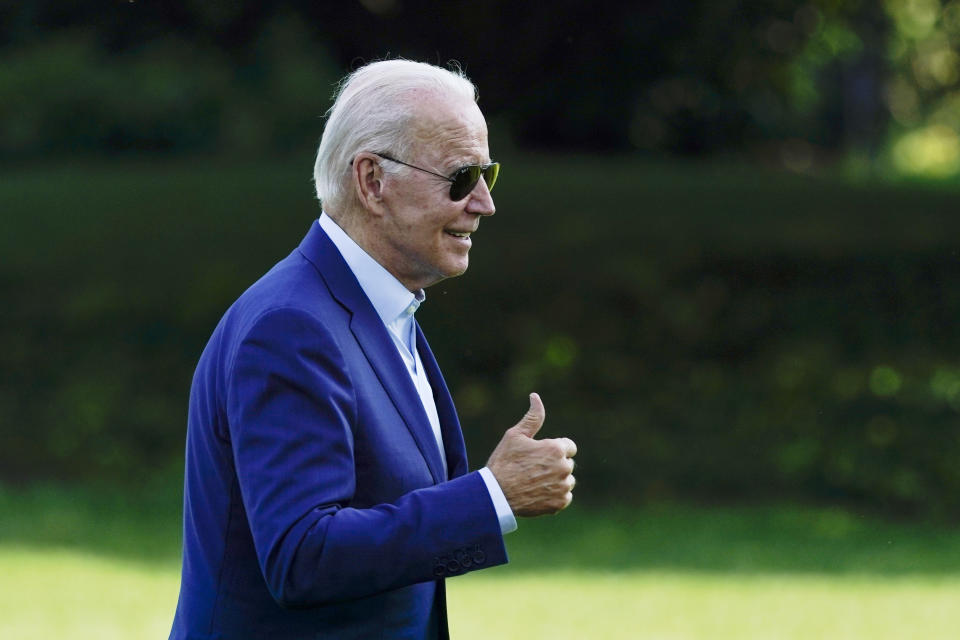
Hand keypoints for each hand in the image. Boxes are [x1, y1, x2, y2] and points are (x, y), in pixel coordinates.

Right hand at [486, 393, 576, 516]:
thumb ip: (532, 417)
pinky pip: (565, 497)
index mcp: (556, 449)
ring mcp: (563, 487)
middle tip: (532, 469)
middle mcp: (564, 468)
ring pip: (567, 481)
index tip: (540, 455)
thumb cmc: (504, 462)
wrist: (496, 494)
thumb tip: (535, 396)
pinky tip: (538, 493)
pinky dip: (555, 496)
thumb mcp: (515, 435)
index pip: (569, 446)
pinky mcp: (560, 503)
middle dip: (555, 464)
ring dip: (556, 481)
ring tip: (535, 482)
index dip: (553, 449)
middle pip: (567, 463)